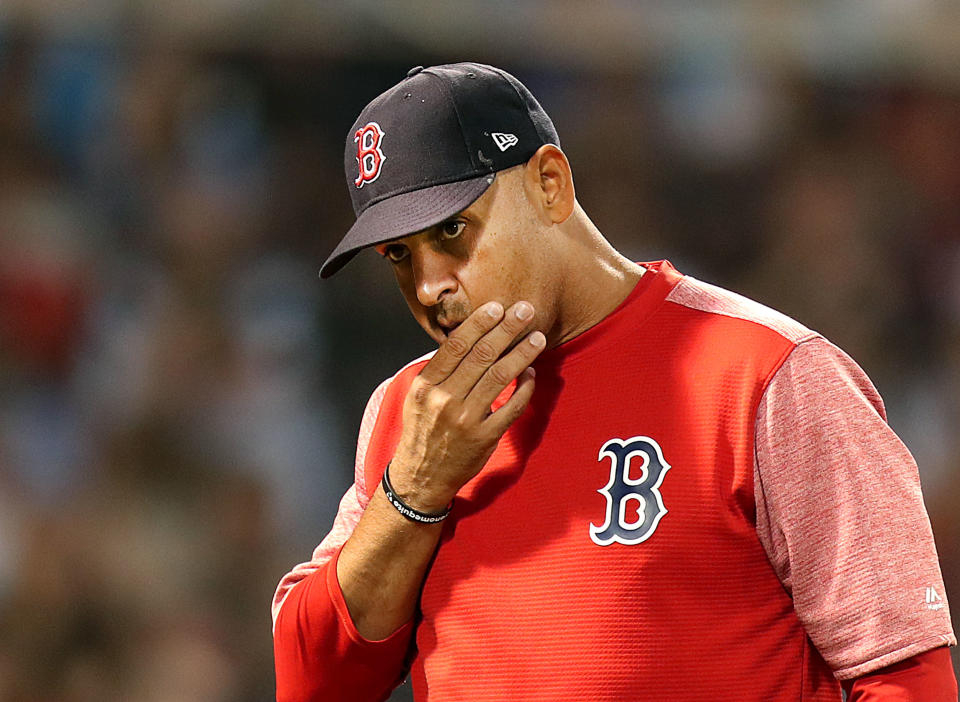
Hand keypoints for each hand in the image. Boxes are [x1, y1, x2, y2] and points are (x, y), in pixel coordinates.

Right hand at [389, 300, 545, 511]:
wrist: (421, 477)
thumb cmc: (423, 431)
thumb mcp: (419, 398)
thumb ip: (440, 372)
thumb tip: (468, 340)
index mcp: (426, 386)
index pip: (455, 346)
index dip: (478, 324)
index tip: (497, 307)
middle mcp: (445, 400)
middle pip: (481, 356)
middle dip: (507, 329)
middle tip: (525, 310)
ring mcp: (466, 420)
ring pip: (500, 377)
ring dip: (522, 353)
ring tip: (537, 337)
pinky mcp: (485, 437)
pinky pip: (512, 406)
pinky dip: (525, 387)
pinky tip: (532, 372)